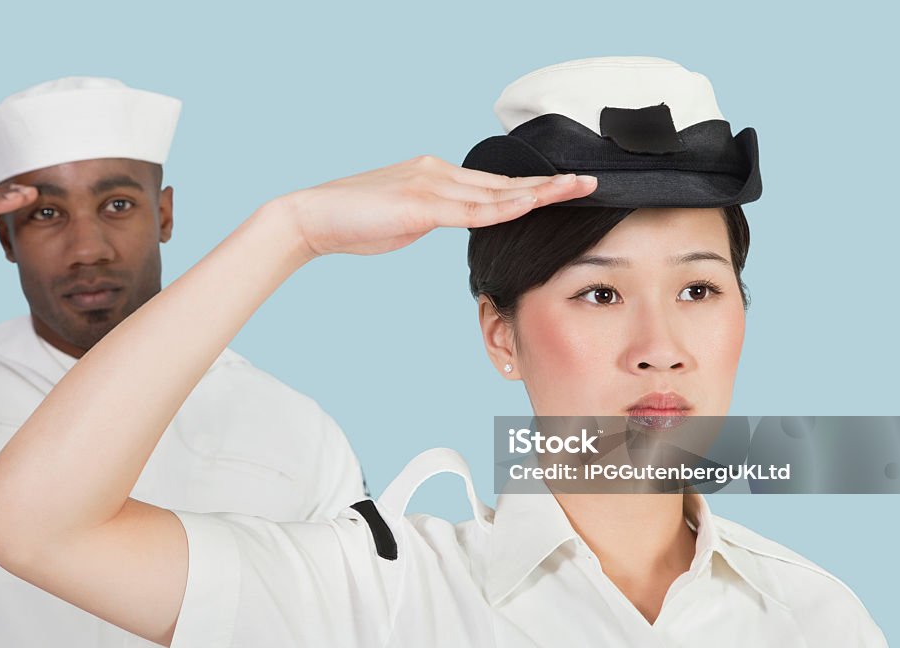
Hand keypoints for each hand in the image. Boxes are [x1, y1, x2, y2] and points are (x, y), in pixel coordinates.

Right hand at [277, 155, 596, 257]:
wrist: (312, 217)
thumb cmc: (352, 223)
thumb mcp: (402, 220)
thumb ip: (430, 217)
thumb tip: (450, 222)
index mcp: (433, 174)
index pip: (491, 184)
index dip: (528, 188)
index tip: (560, 189)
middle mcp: (436, 172)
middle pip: (503, 182)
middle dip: (548, 184)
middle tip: (587, 181)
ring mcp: (429, 185)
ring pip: (495, 192)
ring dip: (539, 192)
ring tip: (576, 188)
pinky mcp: (419, 203)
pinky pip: (471, 209)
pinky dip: (505, 207)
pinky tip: (532, 204)